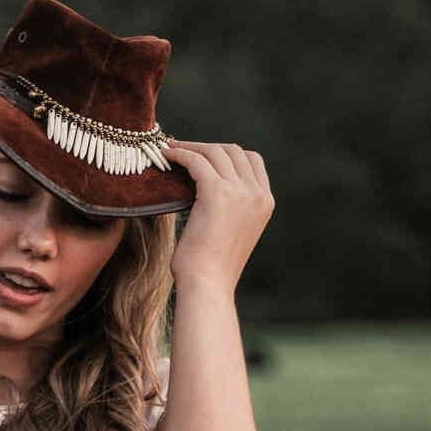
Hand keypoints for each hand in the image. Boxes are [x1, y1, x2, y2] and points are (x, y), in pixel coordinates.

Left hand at [162, 140, 274, 296]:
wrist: (208, 284)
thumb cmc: (211, 267)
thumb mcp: (231, 232)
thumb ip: (230, 209)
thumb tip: (205, 195)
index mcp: (265, 202)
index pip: (251, 161)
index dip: (225, 153)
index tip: (201, 155)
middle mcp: (258, 193)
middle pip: (234, 151)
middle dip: (206, 146)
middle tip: (180, 148)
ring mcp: (241, 191)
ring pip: (215, 152)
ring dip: (190, 146)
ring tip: (168, 149)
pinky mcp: (217, 193)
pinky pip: (197, 161)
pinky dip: (180, 154)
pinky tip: (165, 156)